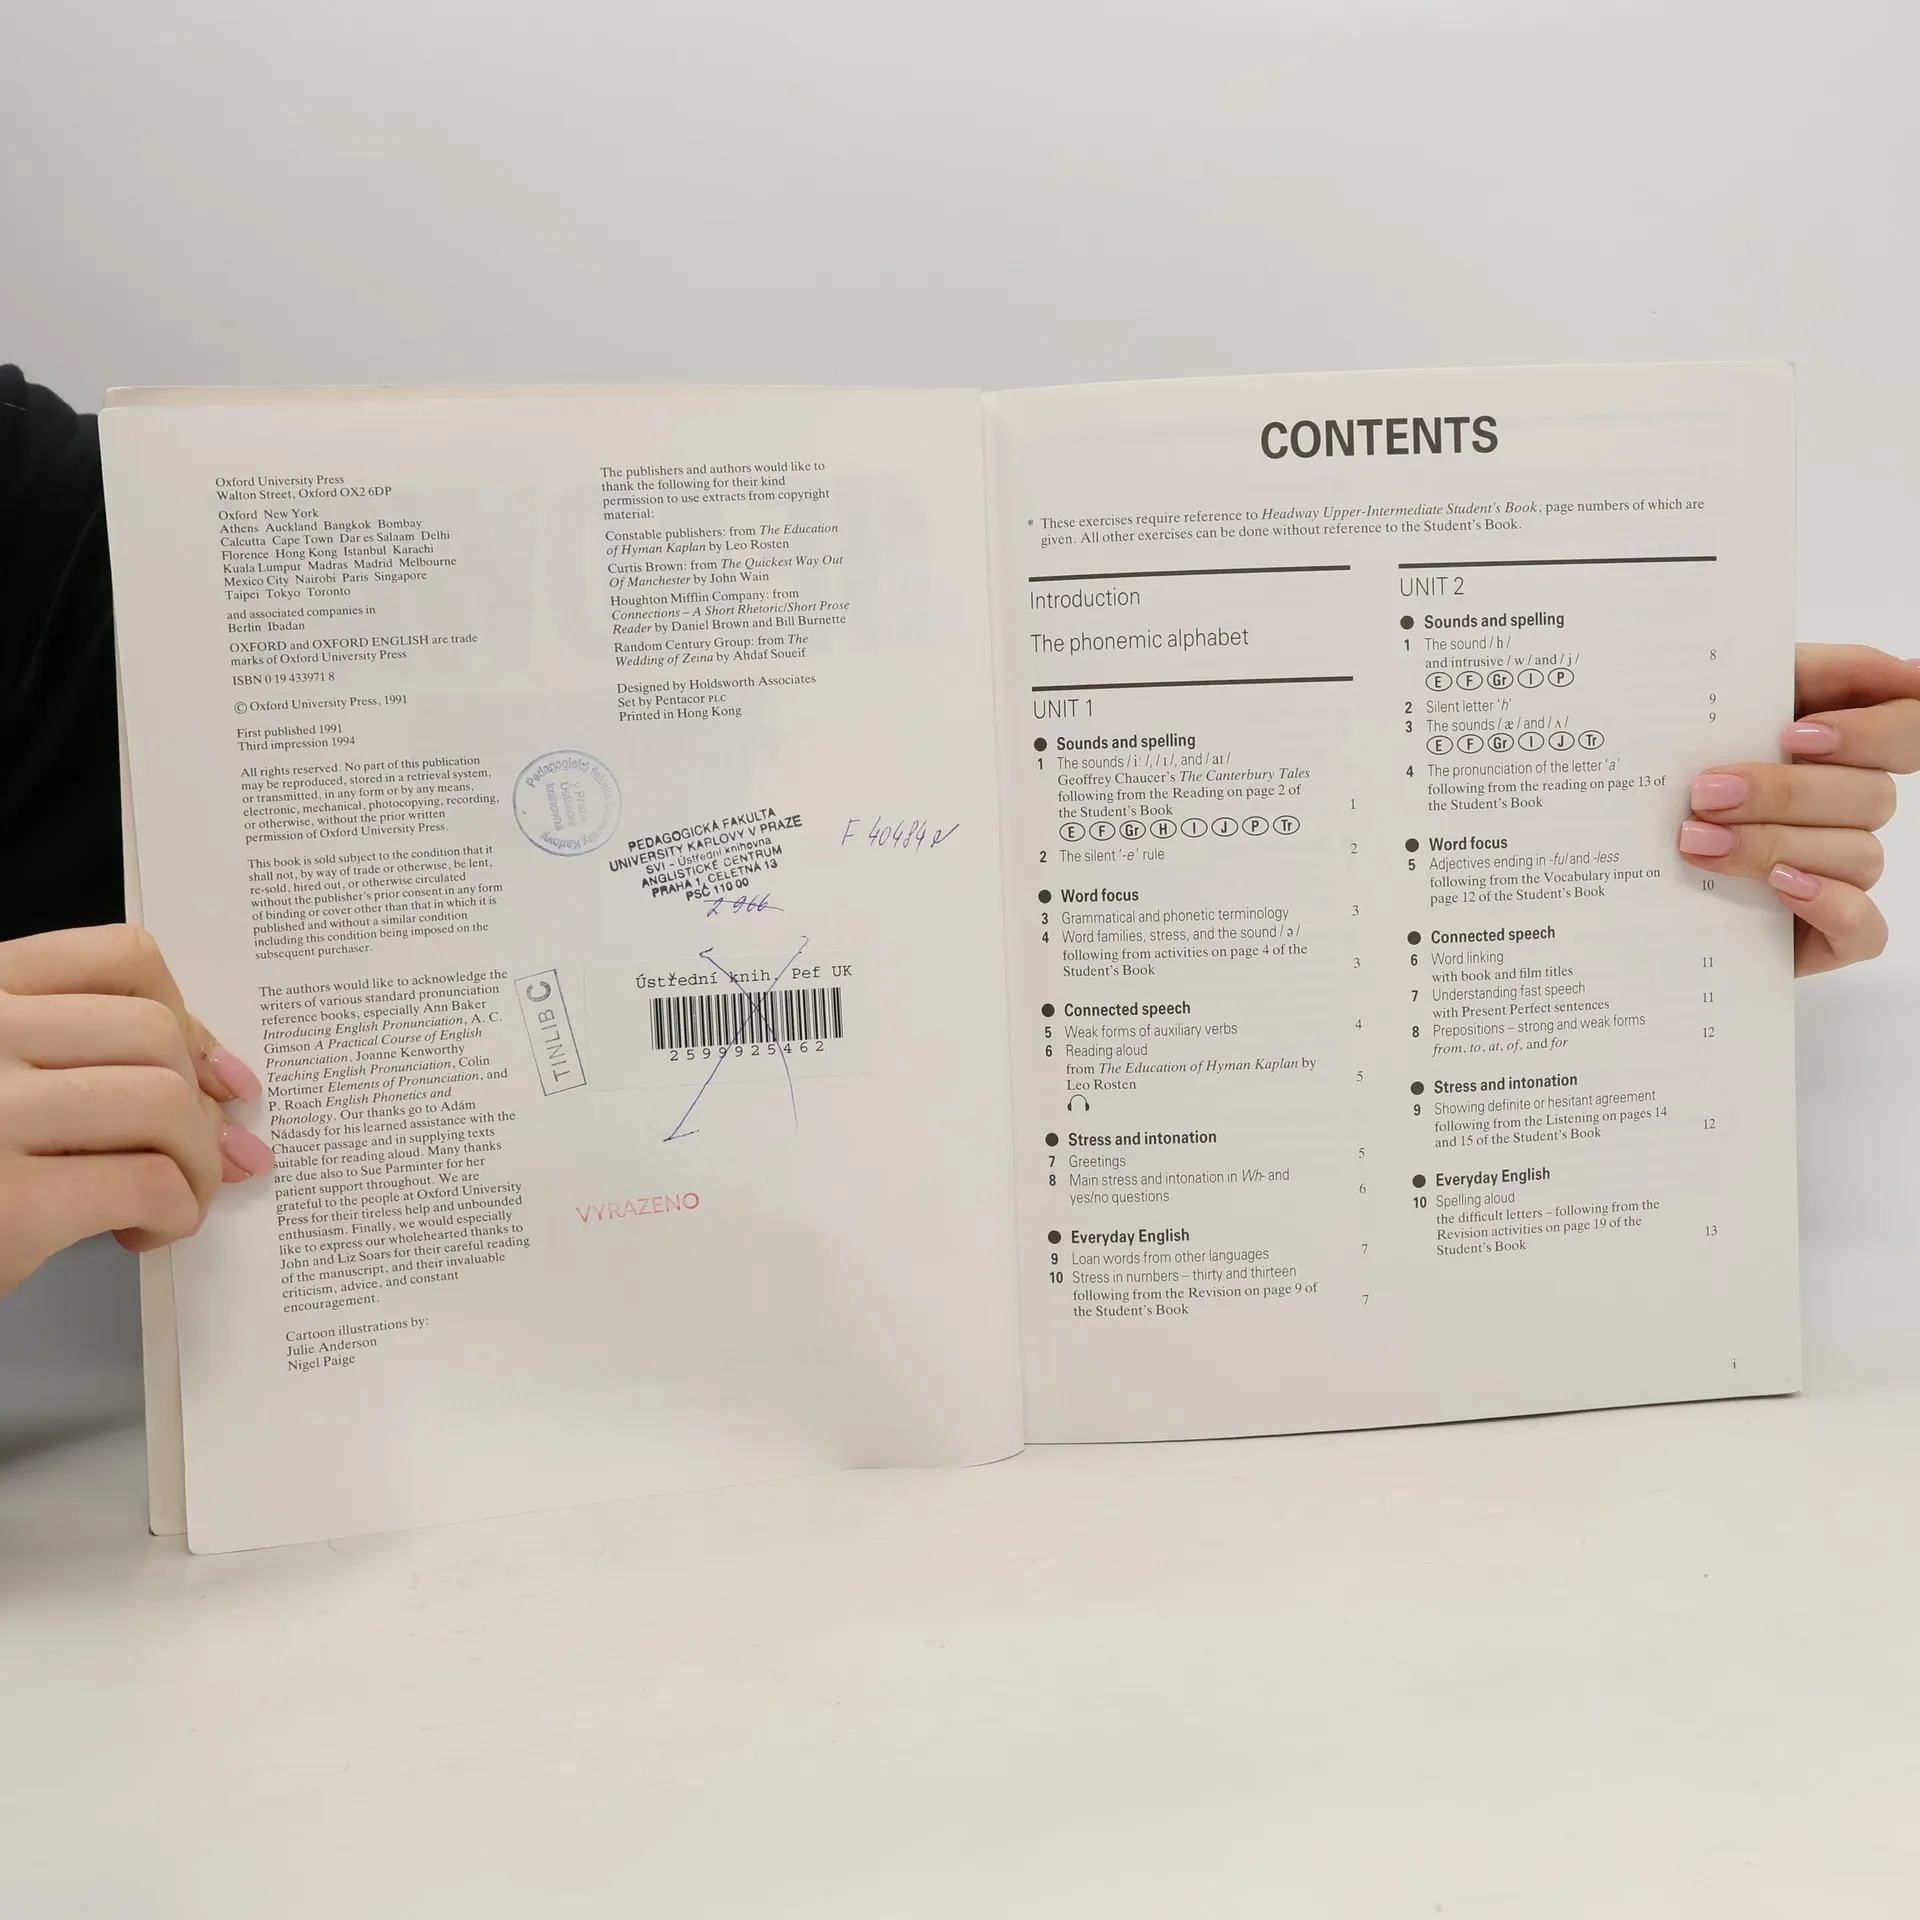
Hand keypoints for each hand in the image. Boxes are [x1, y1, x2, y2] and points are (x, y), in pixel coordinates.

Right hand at [0, 924, 272, 1297]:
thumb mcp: (6, 1079)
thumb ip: (90, 1059)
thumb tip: (226, 1081)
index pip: (123, 957)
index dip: (188, 1019)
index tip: (212, 1072)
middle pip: (155, 1034)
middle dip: (199, 1104)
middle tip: (190, 1158)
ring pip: (165, 1103)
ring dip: (197, 1163)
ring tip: (170, 1199)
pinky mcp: (10, 1204)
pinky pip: (149, 1182)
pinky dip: (176, 1212)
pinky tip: (141, 1230)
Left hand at [1679, 645, 1919, 974]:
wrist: (1602, 879)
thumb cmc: (1654, 788)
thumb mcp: (1690, 720)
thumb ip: (1765, 679)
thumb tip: (1879, 665)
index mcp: (1829, 747)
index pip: (1904, 727)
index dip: (1871, 729)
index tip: (1796, 732)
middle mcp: (1846, 808)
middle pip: (1871, 793)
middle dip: (1784, 792)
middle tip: (1705, 795)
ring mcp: (1841, 873)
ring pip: (1860, 853)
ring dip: (1775, 844)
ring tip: (1696, 843)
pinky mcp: (1828, 935)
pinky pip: (1864, 928)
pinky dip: (1830, 904)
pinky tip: (1781, 887)